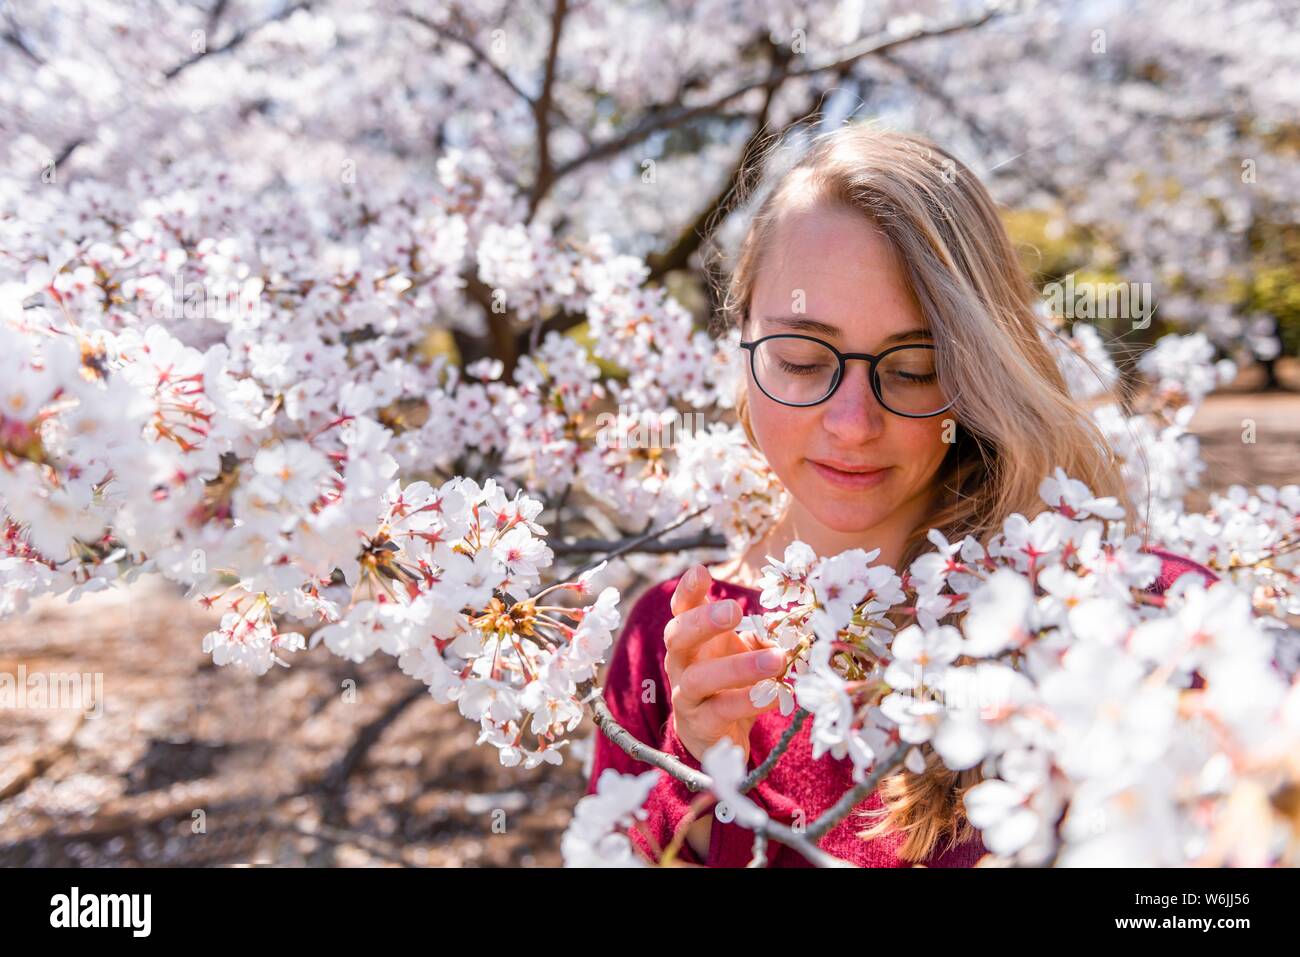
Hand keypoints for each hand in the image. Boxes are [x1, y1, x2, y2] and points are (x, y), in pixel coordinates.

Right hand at [664, 563, 786, 765]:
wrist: (717, 736)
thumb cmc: (730, 683)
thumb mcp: (743, 652)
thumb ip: (759, 638)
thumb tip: (784, 636)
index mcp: (691, 638)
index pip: (682, 609)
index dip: (687, 590)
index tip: (701, 571)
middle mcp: (680, 663)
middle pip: (677, 637)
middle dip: (703, 622)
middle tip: (735, 610)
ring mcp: (686, 695)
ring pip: (699, 678)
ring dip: (739, 667)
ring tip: (775, 660)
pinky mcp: (699, 724)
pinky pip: (721, 711)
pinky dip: (750, 701)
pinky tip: (776, 695)